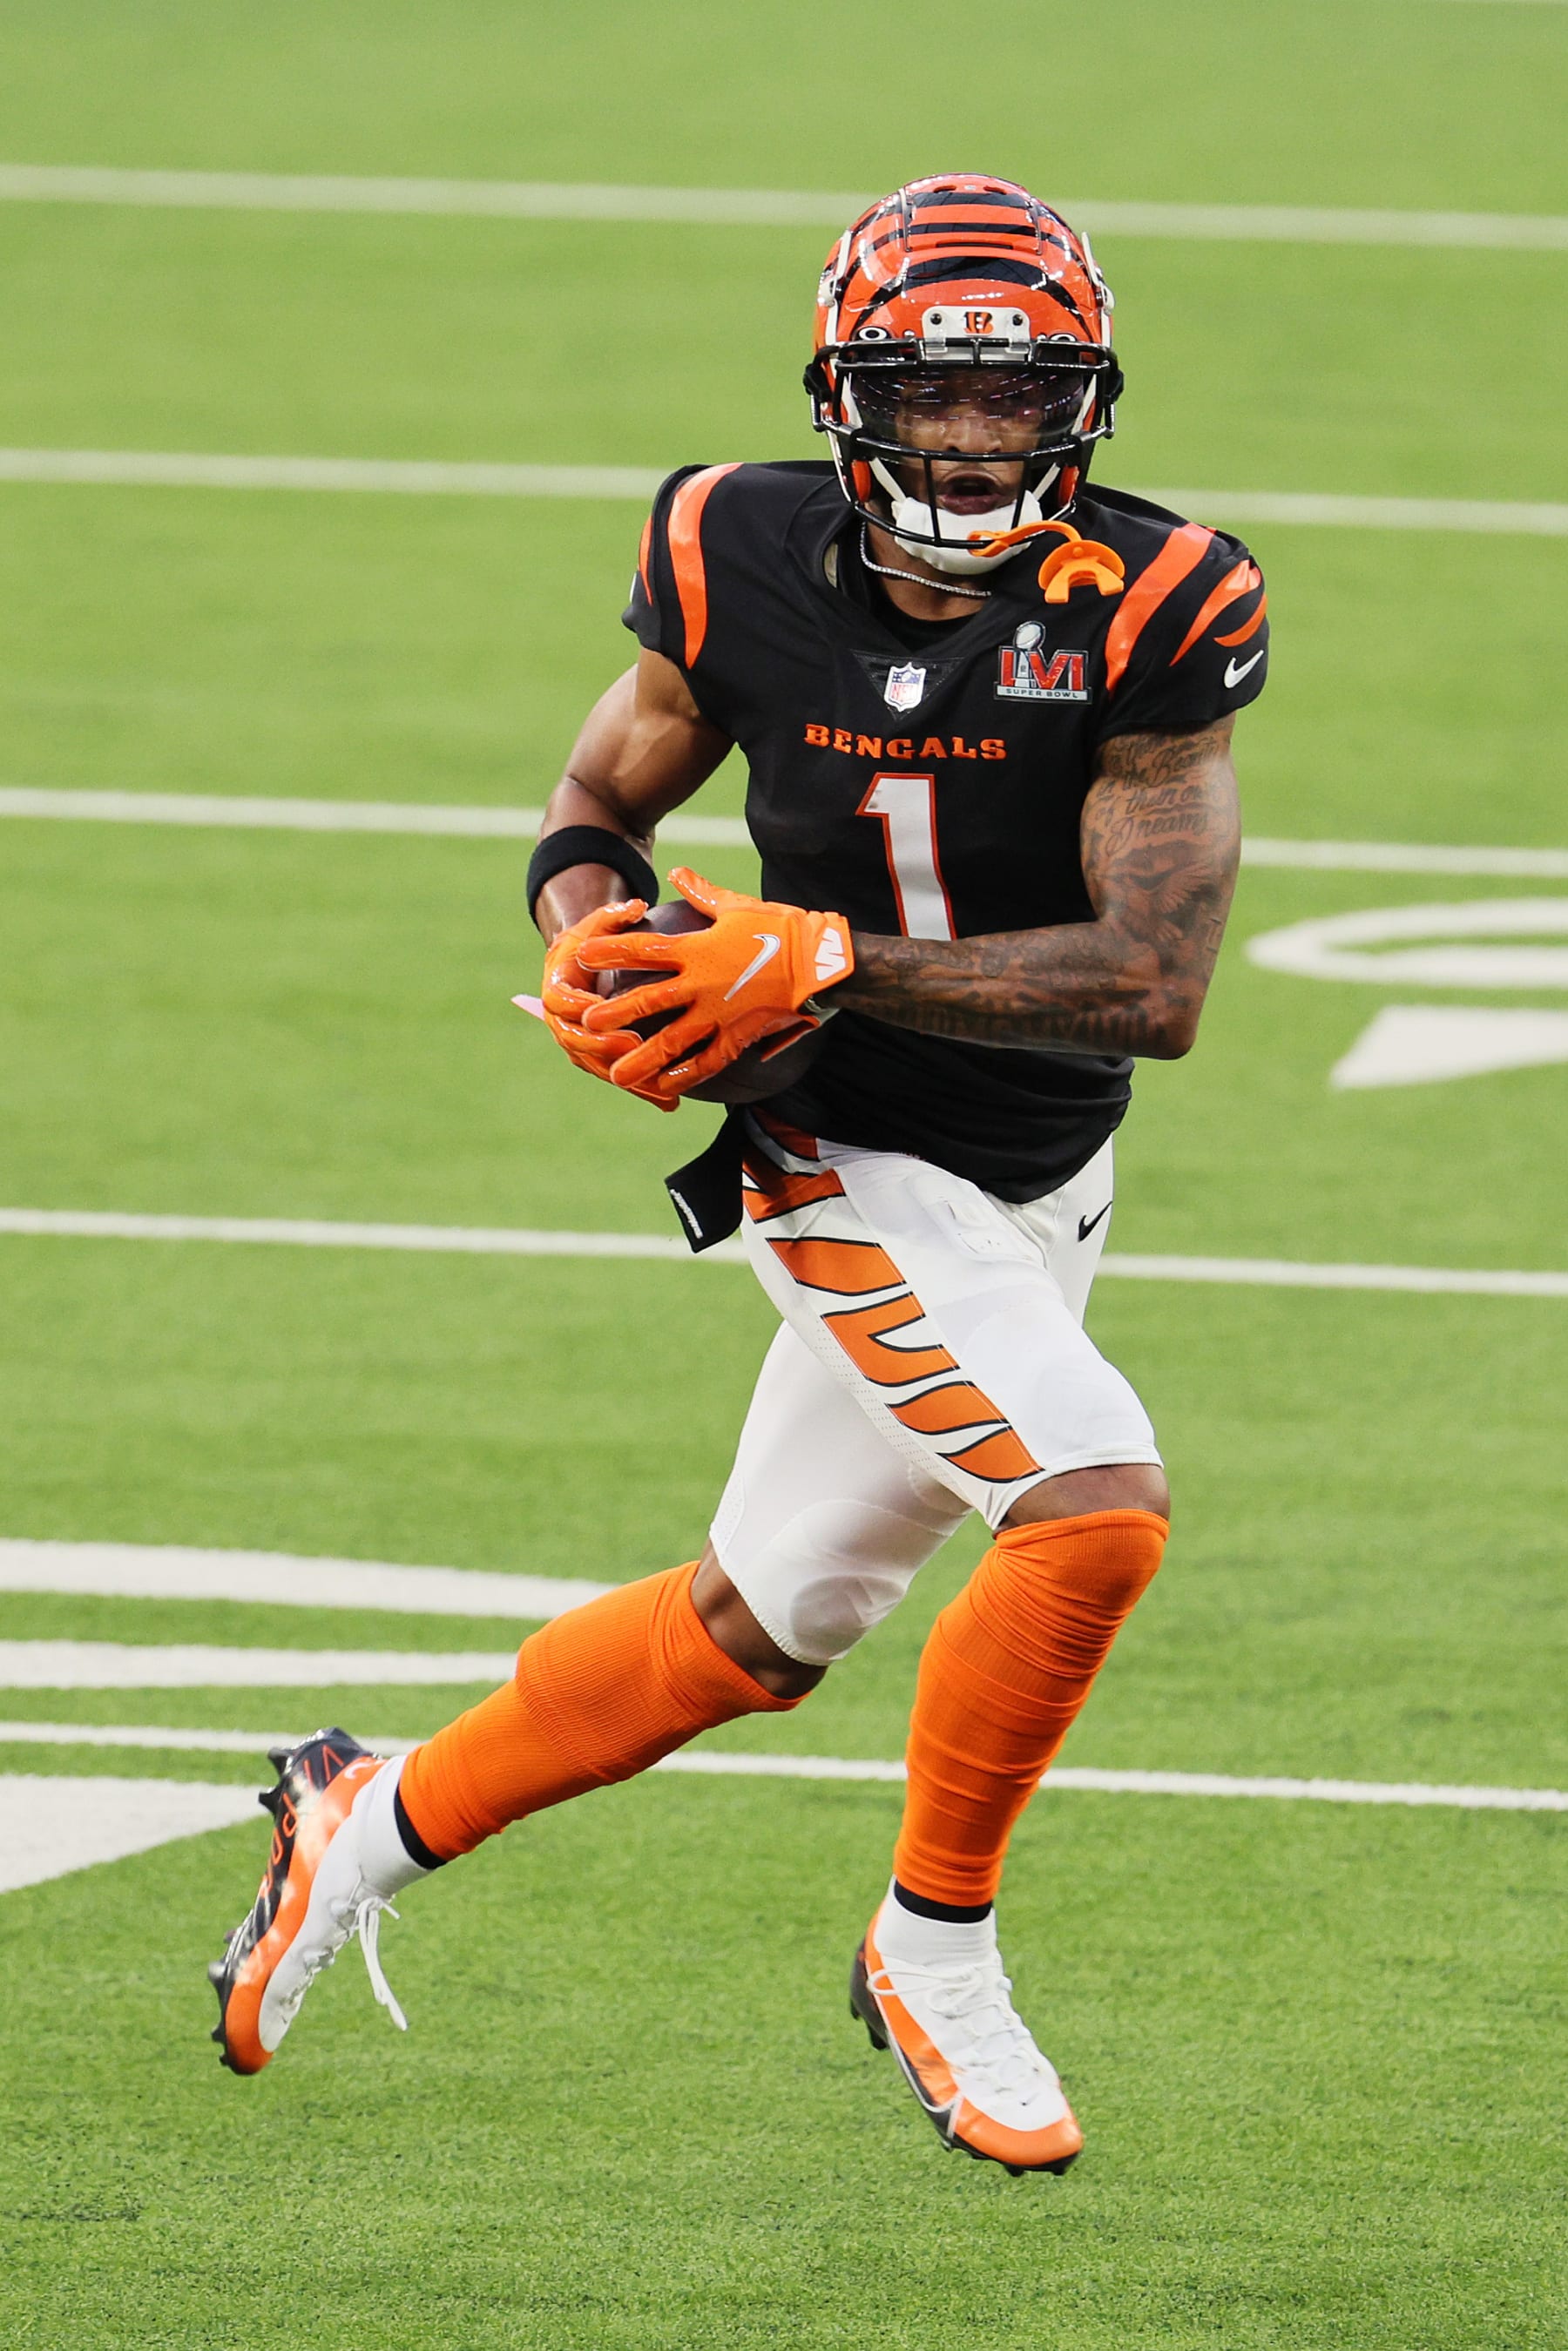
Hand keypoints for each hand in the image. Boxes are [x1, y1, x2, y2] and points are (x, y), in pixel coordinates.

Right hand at [537, 900, 677, 1110]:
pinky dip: (642, 1090)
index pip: (561, 1001)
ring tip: (661, 1091)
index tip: (599, 1010)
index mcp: (556, 988)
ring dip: (629, 1080)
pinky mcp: (597, 1060)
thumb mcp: (599, 923)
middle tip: (633, 1047)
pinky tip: (669, 1102)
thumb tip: (636, 907)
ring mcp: (578, 1045)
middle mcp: (561, 1021)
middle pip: (577, 1042)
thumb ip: (616, 915)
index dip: (580, 1006)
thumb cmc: (593, 941)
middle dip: (604, 1047)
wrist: (583, 965)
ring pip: (599, 1067)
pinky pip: (617, 1077)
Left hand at [578, 868, 853, 1098]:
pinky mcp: (739, 1034)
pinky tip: (666, 1087)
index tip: (585, 955)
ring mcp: (720, 1013)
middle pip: (649, 1001)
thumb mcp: (737, 905)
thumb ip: (701, 893)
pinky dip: (686, 1075)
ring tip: (615, 1076)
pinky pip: (708, 1061)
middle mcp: (702, 984)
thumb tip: (677, 872)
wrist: (821, 963)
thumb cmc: (781, 927)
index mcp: (698, 949)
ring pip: (672, 1041)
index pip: (644, 950)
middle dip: (615, 1012)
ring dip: (641, 1058)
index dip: (612, 951)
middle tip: (587, 1021)